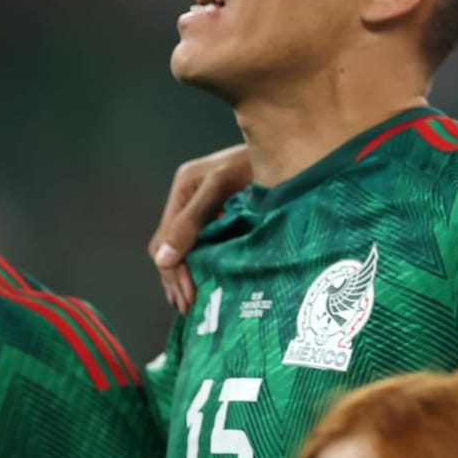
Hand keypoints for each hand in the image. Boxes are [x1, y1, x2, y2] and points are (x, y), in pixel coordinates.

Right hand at [148, 145, 253, 311]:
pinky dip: (205, 265)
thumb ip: (192, 221)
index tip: (188, 296)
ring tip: (195, 303)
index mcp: (185, 187)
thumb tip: (164, 258)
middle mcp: (191, 198)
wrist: (293, 150)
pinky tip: (210, 282)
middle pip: (172, 247)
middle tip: (190, 307)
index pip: (165, 239)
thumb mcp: (220, 187)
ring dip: (189, 275)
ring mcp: (208, 206)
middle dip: (178, 278)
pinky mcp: (226, 214)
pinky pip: (206, 245)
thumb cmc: (257, 162)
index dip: (174, 270)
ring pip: (187, 248)